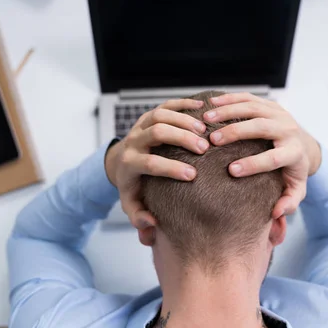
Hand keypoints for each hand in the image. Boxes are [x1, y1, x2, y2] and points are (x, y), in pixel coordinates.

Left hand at [105, 99, 209, 227]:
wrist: (121, 162)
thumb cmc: (133, 186)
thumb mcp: (132, 205)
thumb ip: (139, 219)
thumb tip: (151, 223)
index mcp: (130, 164)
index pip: (149, 163)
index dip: (170, 168)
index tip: (192, 175)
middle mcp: (134, 141)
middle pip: (156, 132)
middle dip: (181, 138)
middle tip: (204, 149)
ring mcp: (141, 125)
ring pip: (161, 114)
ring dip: (184, 121)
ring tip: (206, 131)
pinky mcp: (150, 115)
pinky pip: (167, 104)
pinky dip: (184, 104)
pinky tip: (203, 108)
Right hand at [203, 93, 320, 217]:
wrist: (304, 145)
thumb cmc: (294, 171)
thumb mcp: (296, 190)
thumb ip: (288, 203)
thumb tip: (277, 213)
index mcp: (294, 152)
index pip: (274, 158)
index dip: (253, 164)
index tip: (231, 171)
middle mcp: (288, 129)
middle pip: (262, 127)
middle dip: (236, 132)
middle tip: (212, 141)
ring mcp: (279, 113)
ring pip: (253, 108)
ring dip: (227, 112)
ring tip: (205, 120)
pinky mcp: (270, 104)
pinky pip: (248, 98)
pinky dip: (229, 99)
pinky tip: (210, 103)